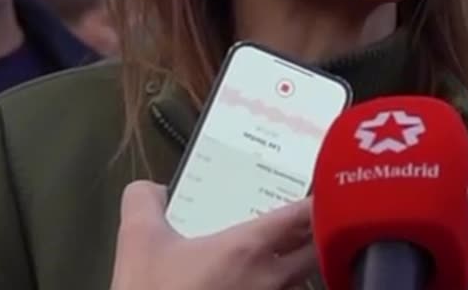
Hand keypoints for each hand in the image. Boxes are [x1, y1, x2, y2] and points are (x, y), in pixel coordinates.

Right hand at [110, 180, 317, 289]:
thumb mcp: (137, 244)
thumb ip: (144, 203)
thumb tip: (154, 189)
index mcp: (248, 249)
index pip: (303, 215)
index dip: (320, 199)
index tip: (330, 187)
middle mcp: (270, 280)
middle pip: (316, 249)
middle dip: (320, 230)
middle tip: (315, 214)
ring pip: (302, 280)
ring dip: (301, 264)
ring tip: (289, 251)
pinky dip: (283, 288)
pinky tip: (261, 284)